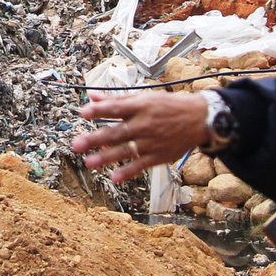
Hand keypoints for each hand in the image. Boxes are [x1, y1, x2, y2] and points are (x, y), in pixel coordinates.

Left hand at [74, 89, 210, 182]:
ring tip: (89, 162)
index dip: (100, 110)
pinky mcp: (158, 156)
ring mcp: (151, 142)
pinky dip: (128, 171)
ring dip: (106, 157)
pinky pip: (141, 165)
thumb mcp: (144, 98)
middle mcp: (145, 124)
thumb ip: (117, 100)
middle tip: (76, 144)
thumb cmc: (168, 106)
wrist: (199, 119)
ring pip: (125, 151)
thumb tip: (91, 97)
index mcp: (141, 107)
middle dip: (95, 138)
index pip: (117, 108)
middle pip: (117, 132)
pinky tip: (114, 177)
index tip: (84, 113)